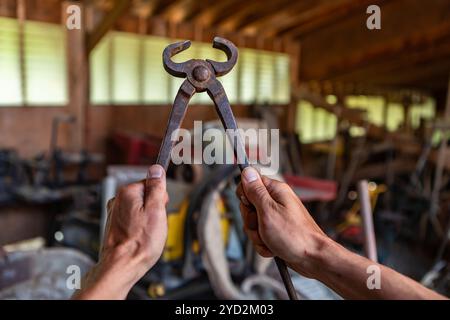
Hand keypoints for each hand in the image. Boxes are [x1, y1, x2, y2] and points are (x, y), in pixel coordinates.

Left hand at [73, 165, 167, 299]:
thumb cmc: (140, 243)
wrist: (121, 267)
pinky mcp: (114, 225)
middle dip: (154, 210)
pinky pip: (133, 221)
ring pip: (141, 210)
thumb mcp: (156, 211)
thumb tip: (157, 169)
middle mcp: (118, 200)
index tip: (160, 210)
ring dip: (147, 220)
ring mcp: (115, 213)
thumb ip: (156, 188)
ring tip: (147, 234)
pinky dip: (139, 228)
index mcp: (128, 192)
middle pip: (146, 196)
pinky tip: (140, 239)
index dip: (160, 198)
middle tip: (154, 225)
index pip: (152, 184)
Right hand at [236, 167, 328, 278]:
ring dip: (257, 235)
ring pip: (253, 224)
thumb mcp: (268, 210)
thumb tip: (247, 170)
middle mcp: (277, 202)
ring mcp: (277, 217)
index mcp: (275, 191)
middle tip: (263, 226)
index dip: (245, 196)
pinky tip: (274, 247)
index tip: (251, 207)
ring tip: (270, 239)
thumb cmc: (294, 235)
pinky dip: (264, 244)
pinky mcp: (277, 231)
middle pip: (248, 206)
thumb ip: (255, 191)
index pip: (250, 184)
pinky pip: (260, 236)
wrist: (313, 258)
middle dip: (251, 221)